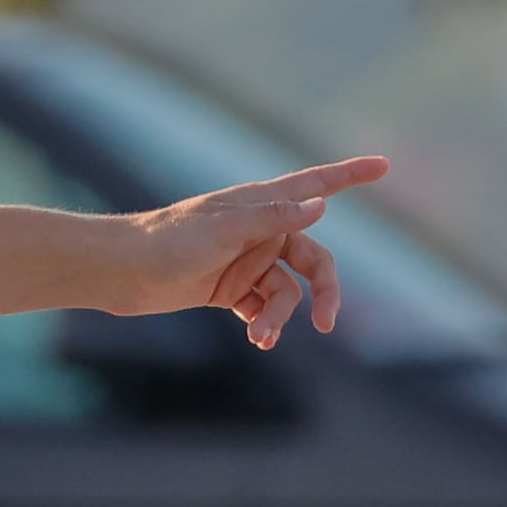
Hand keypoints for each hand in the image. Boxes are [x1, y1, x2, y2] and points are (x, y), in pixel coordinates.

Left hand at [105, 156, 392, 350]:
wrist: (122, 272)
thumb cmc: (168, 241)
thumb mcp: (224, 230)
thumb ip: (273, 218)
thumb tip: (321, 204)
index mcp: (260, 204)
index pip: (314, 186)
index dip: (350, 175)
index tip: (384, 166)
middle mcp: (259, 230)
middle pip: (313, 260)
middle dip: (324, 292)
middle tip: (327, 323)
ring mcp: (247, 260)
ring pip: (287, 292)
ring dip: (280, 316)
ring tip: (261, 336)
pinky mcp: (231, 288)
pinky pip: (264, 307)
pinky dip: (265, 323)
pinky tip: (258, 340)